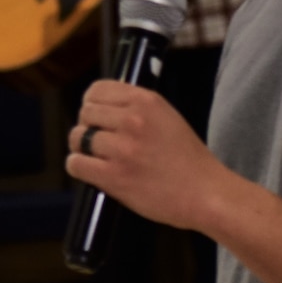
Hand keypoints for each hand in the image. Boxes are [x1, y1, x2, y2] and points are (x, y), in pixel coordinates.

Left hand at [67, 81, 227, 232]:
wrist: (205, 193)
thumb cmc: (188, 160)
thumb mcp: (167, 117)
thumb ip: (137, 108)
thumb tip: (102, 108)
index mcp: (147, 101)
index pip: (97, 90)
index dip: (92, 104)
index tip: (96, 116)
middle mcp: (132, 120)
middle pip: (85, 113)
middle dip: (87, 126)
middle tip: (98, 142)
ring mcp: (122, 148)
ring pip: (77, 138)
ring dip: (82, 148)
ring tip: (95, 158)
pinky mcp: (114, 176)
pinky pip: (76, 164)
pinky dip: (79, 167)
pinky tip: (91, 171)